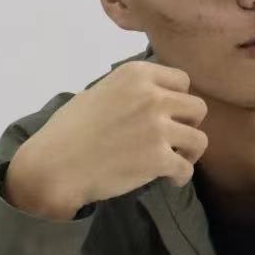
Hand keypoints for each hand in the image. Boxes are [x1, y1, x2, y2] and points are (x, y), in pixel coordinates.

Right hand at [5, 61, 207, 219]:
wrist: (55, 165)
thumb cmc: (69, 129)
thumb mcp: (99, 91)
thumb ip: (131, 90)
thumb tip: (152, 96)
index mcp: (137, 74)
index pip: (182, 80)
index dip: (178, 99)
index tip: (168, 114)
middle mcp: (152, 96)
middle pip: (198, 108)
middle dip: (189, 124)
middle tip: (174, 139)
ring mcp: (158, 127)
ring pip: (200, 139)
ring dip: (190, 152)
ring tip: (175, 160)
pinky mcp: (159, 158)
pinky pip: (187, 169)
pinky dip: (181, 177)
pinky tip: (170, 180)